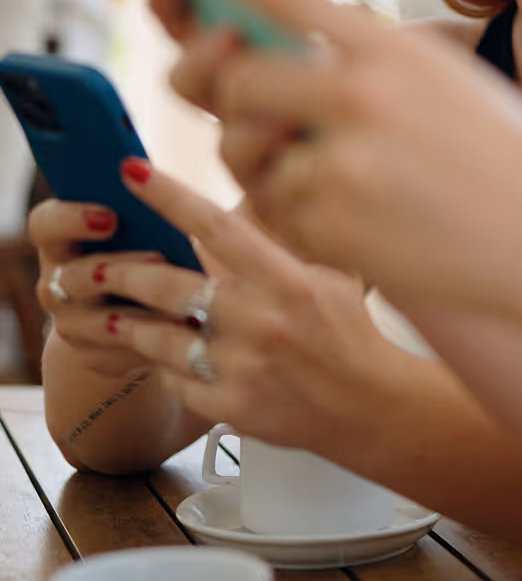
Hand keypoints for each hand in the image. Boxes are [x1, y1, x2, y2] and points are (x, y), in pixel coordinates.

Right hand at [28, 198, 172, 376]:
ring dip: (141, 311)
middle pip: (70, 276)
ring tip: (184, 301)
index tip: (111, 217)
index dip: (71, 219)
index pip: (46, 223)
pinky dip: (152, 343)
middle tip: (161, 259)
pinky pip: (116, 353)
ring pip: (96, 320)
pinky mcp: (92, 355)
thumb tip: (195, 172)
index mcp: (65, 238)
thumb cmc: (161, 247)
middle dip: (119, 267)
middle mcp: (59, 280)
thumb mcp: (162, 222)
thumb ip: (165, 203)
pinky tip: (183, 332)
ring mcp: (71, 321)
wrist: (154, 308)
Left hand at [100, 163, 405, 447]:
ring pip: (157, 338)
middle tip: (94, 265)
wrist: (369, 403)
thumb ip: (281, 244)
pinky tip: (166, 356)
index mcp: (287, 279)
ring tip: (110, 315)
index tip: (132, 172)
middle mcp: (260, 321)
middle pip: (167, 286)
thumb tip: (237, 206)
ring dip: (128, 324)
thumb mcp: (329, 273)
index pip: (217, 227)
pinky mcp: (229, 408)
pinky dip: (166, 365)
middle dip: (120, 272)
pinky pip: (176, 380)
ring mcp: (241, 367)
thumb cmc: (350, 329)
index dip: (170, 196)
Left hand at [157, 0, 521, 320]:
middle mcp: (358, 92)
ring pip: (247, 152)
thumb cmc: (515, 163)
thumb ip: (374, 69)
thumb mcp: (454, 87)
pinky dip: (303, 218)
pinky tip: (367, 223)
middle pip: (237, 80)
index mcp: (392, 47)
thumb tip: (281, 69)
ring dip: (271, 163)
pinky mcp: (332, 226)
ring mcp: (342, 160)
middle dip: (239, 102)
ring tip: (340, 178)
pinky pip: (277, 212)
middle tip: (269, 120)